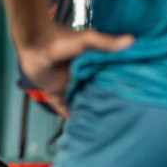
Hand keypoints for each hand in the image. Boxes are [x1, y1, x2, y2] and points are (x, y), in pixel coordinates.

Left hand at [17, 26, 134, 117]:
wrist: (35, 42)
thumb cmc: (62, 39)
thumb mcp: (88, 40)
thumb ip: (107, 43)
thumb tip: (131, 41)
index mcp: (92, 66)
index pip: (107, 80)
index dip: (115, 89)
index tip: (129, 101)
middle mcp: (82, 77)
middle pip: (94, 94)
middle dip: (102, 104)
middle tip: (116, 118)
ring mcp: (68, 85)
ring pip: (79, 102)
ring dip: (86, 111)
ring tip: (99, 127)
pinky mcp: (54, 91)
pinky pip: (62, 107)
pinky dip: (68, 115)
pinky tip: (77, 126)